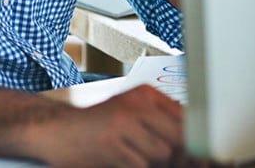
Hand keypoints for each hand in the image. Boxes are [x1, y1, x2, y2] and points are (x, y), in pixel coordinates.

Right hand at [32, 84, 194, 166]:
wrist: (56, 131)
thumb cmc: (96, 126)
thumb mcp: (131, 114)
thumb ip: (163, 124)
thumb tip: (197, 149)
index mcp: (145, 94)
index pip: (187, 117)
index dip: (195, 141)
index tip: (198, 155)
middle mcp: (136, 105)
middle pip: (179, 138)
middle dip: (175, 156)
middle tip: (153, 155)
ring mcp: (124, 125)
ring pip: (162, 155)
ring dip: (151, 163)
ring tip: (130, 156)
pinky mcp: (112, 147)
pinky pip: (141, 166)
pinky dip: (134, 167)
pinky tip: (120, 160)